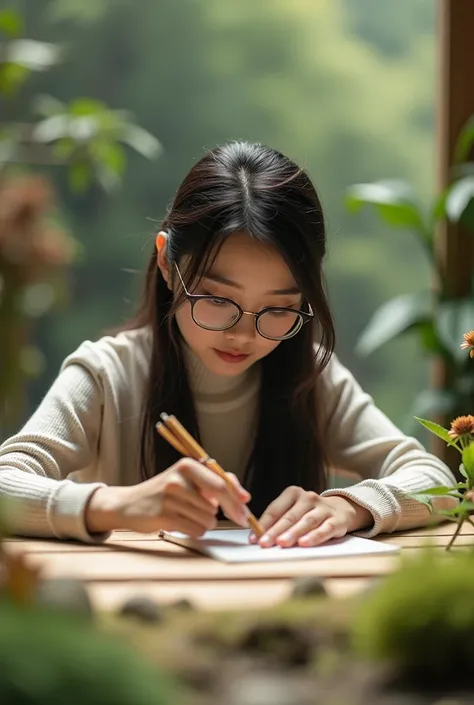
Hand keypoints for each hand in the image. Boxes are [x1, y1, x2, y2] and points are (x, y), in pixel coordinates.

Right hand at [85, 458, 250, 535]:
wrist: (129, 504)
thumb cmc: (165, 491)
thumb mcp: (188, 479)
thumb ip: (215, 482)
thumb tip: (243, 496)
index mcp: (187, 465)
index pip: (220, 483)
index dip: (236, 497)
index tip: (246, 507)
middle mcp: (178, 479)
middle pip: (216, 503)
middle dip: (230, 513)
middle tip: (239, 519)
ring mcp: (169, 498)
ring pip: (208, 519)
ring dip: (206, 522)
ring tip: (191, 515)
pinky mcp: (163, 516)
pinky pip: (195, 530)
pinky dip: (195, 531)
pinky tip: (183, 523)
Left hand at [249, 486, 372, 547]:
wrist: (340, 510)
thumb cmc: (309, 513)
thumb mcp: (293, 511)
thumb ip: (278, 521)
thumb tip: (257, 537)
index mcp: (293, 493)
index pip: (275, 509)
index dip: (263, 524)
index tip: (253, 539)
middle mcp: (308, 498)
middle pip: (289, 516)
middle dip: (275, 531)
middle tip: (264, 543)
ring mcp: (323, 508)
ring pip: (306, 522)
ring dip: (292, 533)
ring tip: (282, 544)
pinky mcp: (336, 520)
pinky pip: (324, 529)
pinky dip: (314, 537)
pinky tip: (304, 543)